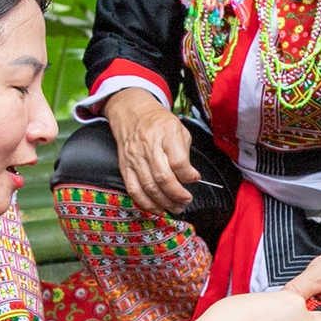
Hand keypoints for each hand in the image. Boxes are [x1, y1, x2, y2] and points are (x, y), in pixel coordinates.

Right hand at [105, 90, 198, 214]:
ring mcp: (134, 157)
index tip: (195, 179)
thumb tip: (191, 176)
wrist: (132, 111)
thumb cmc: (158, 121)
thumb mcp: (179, 128)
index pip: (178, 161)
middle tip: (186, 201)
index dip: (188, 175)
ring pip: (149, 186)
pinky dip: (145, 202)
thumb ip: (185, 153)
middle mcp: (149, 146)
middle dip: (177, 194)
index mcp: (166, 133)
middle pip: (163, 177)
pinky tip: (156, 208)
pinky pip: (133, 188)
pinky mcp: (125, 165)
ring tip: (175, 208)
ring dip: (164, 202)